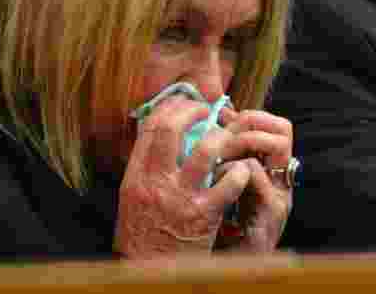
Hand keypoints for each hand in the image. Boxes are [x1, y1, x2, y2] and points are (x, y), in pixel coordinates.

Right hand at [114, 96, 252, 258]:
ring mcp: (181, 197)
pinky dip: (239, 172)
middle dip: (191, 111)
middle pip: (171, 129)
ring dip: (221, 138)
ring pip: (205, 150)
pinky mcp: (204, 215)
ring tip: (228, 138)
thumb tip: (157, 135)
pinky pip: (229, 182)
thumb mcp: (133, 197)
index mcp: (136, 176)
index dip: (169, 107)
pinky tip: (242, 172)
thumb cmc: (143, 236)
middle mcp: (156, 182)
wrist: (151, 273)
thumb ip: (146, 167)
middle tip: (205, 110)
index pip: (149, 127)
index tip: (182, 102)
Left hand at [218, 109, 293, 251]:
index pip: (278, 127)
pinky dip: (231, 168)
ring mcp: (279, 196)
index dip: (252, 115)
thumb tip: (214, 118)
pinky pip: (254, 173)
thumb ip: (223, 156)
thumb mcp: (220, 186)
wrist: (224, 269)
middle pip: (282, 130)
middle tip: (223, 132)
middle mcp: (280, 182)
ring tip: (218, 153)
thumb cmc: (219, 229)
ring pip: (275, 146)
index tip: (225, 118)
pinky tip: (214, 178)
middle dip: (249, 123)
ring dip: (242, 141)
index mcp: (271, 172)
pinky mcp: (270, 213)